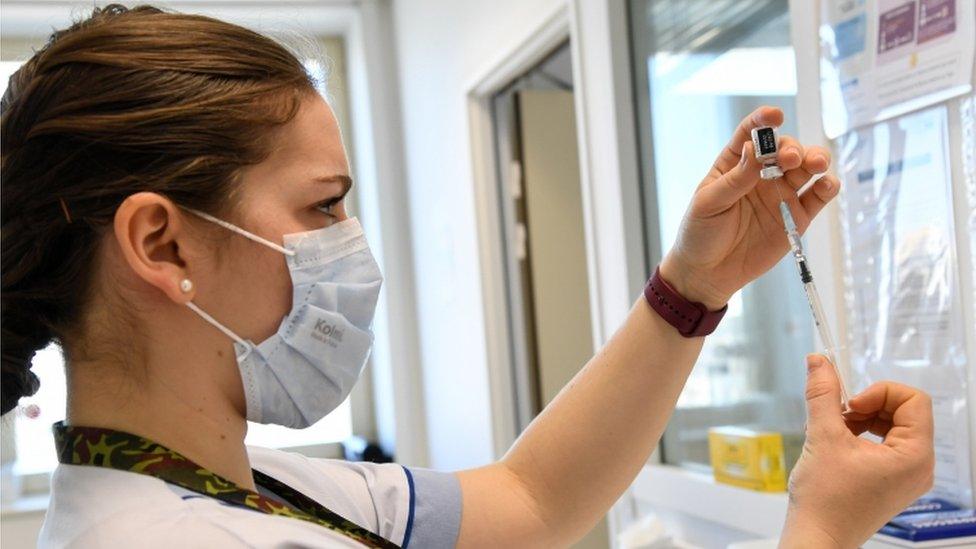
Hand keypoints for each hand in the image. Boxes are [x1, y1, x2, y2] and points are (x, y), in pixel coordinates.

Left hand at [660, 107, 839, 309]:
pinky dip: (828, 187)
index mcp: (734, 163)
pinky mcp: (797, 216)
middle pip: (786, 149)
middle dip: (792, 148)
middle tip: (790, 159)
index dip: (764, 121)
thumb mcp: (709, 203)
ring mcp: (781, 193)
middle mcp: (762, 174)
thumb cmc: (700, 233)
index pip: (751, 133)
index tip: (775, 116)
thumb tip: (754, 148)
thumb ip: (735, 178)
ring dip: (815, 159)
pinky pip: (819, 196)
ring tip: (815, 164)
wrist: (708, 273)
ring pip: (808, 168)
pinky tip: (826, 184)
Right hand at [780, 355, 934, 547]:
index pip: (914, 400)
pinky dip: (860, 434)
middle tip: (838, 415)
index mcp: (914, 456)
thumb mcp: (822, 437)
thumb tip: (818, 362)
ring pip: (892, 424)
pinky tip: (836, 443)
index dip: (879, 392)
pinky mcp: (891, 479)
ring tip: (833, 430)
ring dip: (861, 418)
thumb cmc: (825, 501)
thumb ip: (822, 394)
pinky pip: (884, 442)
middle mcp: (918, 466)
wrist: (817, 538)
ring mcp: (906, 474)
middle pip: (903, 411)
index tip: (851, 402)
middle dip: (867, 404)